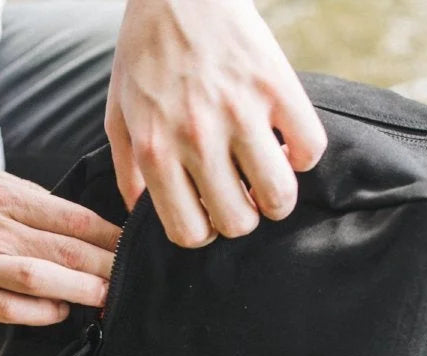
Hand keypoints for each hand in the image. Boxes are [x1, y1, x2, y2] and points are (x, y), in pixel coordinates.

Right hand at [0, 162, 121, 324]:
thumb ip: (16, 191)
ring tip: (108, 298)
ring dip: (82, 289)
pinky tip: (61, 312)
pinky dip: (42, 311)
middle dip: (106, 264)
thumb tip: (59, 210)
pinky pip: (12, 308)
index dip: (106, 232)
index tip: (129, 244)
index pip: (70, 213)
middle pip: (66, 246)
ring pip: (44, 276)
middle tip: (132, 276)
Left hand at [105, 0, 326, 246]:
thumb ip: (126, 171)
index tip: (209, 212)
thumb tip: (139, 216)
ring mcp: (239, 112)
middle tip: (241, 195)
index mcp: (156, 151)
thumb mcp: (117, 114)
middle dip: (241, 217)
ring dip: (277, 198)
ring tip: (268, 179)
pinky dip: (303, 156)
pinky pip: (309, 149)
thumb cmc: (144, 53)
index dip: (204, 231)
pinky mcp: (276, 85)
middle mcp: (196, 138)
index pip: (190, 232)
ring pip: (278, 196)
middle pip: (238, 222)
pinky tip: (287, 144)